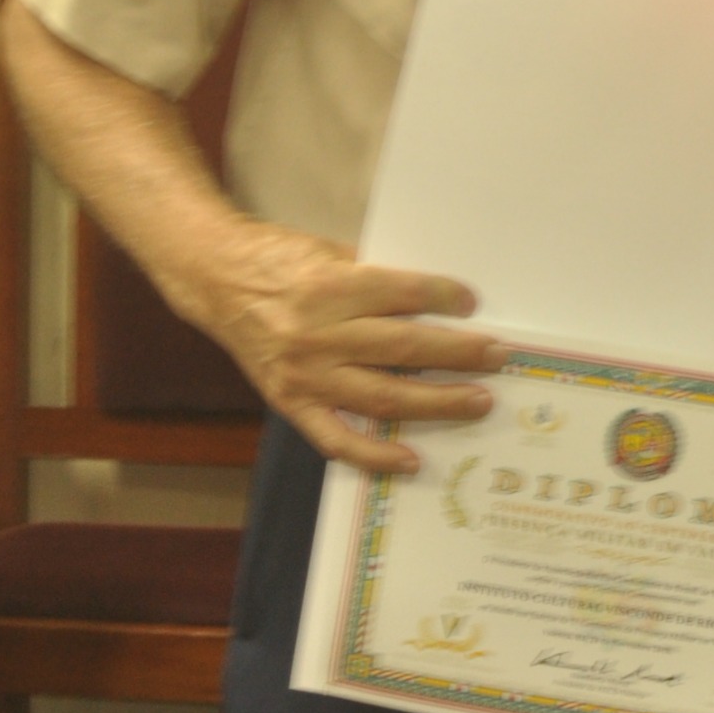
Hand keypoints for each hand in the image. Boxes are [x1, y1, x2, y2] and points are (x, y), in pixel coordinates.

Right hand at [199, 225, 498, 475]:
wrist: (216, 279)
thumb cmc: (279, 261)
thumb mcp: (328, 253)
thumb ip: (374, 280)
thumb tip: (436, 303)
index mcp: (328, 286)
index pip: (401, 294)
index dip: (443, 297)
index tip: (472, 303)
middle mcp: (317, 335)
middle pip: (403, 350)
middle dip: (457, 354)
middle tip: (496, 356)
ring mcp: (305, 375)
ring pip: (383, 398)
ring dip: (437, 404)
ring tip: (478, 402)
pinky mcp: (291, 403)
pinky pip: (338, 439)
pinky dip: (376, 455)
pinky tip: (412, 459)